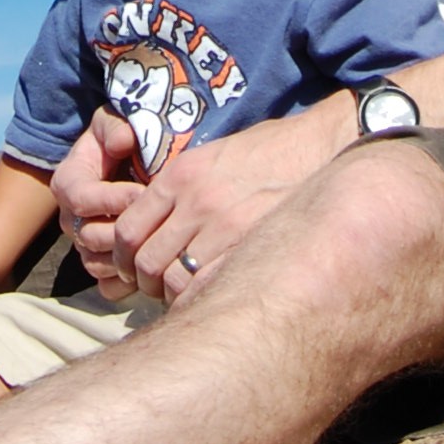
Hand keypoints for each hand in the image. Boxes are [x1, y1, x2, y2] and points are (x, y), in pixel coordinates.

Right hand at [49, 110, 151, 297]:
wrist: (131, 162)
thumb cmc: (123, 137)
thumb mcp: (116, 121)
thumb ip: (117, 126)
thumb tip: (122, 142)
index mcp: (68, 181)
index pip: (81, 198)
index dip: (113, 198)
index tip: (146, 192)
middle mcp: (71, 217)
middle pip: (90, 235)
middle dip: (126, 230)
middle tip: (160, 222)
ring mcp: (84, 244)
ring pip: (98, 263)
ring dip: (129, 257)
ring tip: (160, 243)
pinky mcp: (101, 264)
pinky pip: (107, 284)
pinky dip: (129, 281)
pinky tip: (154, 265)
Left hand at [111, 101, 351, 299]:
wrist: (318, 144)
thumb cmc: (266, 152)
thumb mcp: (212, 157)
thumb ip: (181, 189)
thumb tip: (154, 226)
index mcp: (179, 175)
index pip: (128, 230)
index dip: (126, 259)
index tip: (135, 270)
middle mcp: (194, 199)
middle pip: (146, 261)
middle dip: (147, 283)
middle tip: (159, 290)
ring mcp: (223, 223)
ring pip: (174, 280)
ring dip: (173, 296)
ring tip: (185, 297)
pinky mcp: (251, 241)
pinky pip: (209, 285)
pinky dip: (202, 298)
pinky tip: (211, 298)